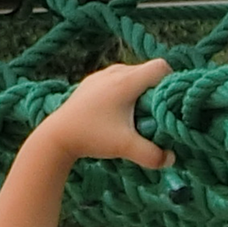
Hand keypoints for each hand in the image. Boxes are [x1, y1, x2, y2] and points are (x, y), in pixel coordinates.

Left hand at [23, 60, 174, 168]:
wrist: (56, 136)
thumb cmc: (92, 137)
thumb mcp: (125, 147)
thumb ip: (152, 155)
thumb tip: (171, 159)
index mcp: (126, 81)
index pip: (161, 67)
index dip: (170, 83)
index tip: (167, 104)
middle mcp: (115, 72)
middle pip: (147, 71)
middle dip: (155, 90)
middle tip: (154, 113)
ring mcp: (101, 75)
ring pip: (132, 74)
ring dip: (139, 90)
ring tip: (136, 114)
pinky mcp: (91, 82)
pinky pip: (116, 79)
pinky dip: (123, 91)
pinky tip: (117, 112)